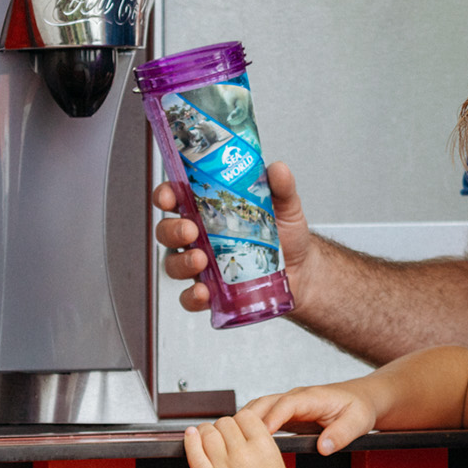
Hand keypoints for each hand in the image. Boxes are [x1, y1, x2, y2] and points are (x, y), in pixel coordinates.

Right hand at [154, 160, 314, 311]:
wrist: (302, 270)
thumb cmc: (285, 235)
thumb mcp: (285, 206)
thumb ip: (281, 187)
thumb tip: (278, 169)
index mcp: (210, 211)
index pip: (176, 199)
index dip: (165, 196)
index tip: (169, 196)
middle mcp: (201, 237)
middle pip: (168, 231)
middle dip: (172, 230)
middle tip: (190, 230)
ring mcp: (204, 265)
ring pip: (174, 264)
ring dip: (181, 262)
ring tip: (200, 260)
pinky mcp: (213, 291)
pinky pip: (190, 297)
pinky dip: (192, 297)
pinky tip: (204, 293)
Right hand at [243, 383, 377, 454]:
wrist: (362, 399)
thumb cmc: (360, 408)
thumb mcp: (358, 422)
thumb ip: (341, 434)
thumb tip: (323, 447)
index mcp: (312, 397)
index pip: (287, 404)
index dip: (273, 418)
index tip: (262, 435)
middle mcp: (296, 397)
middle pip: (265, 403)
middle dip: (248, 420)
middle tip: (234, 441)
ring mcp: (289, 404)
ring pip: (259, 408)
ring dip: (243, 422)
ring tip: (229, 443)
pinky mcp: (286, 414)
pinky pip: (263, 417)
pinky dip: (249, 427)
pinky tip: (240, 443)